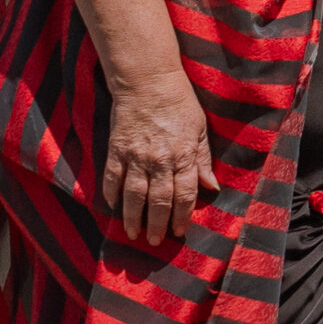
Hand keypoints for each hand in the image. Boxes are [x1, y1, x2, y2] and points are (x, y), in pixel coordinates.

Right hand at [101, 74, 219, 246]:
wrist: (149, 82)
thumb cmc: (180, 104)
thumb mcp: (200, 129)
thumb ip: (203, 160)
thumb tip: (212, 187)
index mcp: (184, 155)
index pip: (185, 194)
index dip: (182, 216)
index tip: (179, 231)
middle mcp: (161, 160)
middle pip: (159, 200)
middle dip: (157, 224)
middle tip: (154, 241)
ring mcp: (136, 156)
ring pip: (134, 196)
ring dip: (133, 218)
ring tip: (133, 234)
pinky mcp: (116, 150)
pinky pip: (112, 179)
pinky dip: (111, 195)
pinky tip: (113, 207)